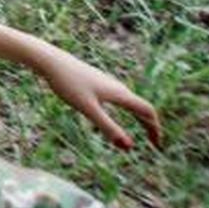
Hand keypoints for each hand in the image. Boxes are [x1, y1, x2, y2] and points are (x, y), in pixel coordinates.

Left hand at [36, 46, 162, 149]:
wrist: (51, 61)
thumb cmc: (68, 84)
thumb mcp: (88, 109)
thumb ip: (108, 127)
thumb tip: (129, 147)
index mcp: (120, 94)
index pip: (147, 111)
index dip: (155, 128)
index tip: (157, 145)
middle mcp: (118, 87)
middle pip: (141, 107)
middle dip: (149, 125)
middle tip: (153, 143)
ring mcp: (108, 83)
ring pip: (130, 101)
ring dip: (138, 117)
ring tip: (139, 132)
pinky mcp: (97, 81)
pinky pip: (119, 97)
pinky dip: (126, 110)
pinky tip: (115, 113)